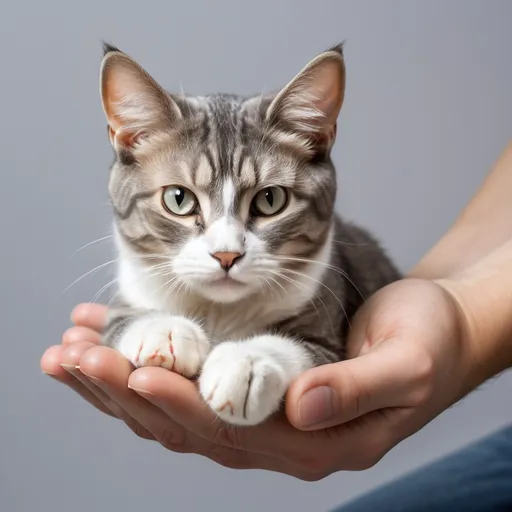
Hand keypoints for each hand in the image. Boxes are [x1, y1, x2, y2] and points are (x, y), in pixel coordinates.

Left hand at [41, 278, 474, 478]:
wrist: (439, 332)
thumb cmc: (428, 343)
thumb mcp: (406, 365)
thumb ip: (356, 389)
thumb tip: (301, 407)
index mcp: (317, 438)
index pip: (233, 427)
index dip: (180, 401)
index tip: (132, 369)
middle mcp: (281, 435)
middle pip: (188, 422)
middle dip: (126, 389)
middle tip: (71, 355)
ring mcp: (264, 417)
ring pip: (176, 408)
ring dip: (120, 379)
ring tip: (69, 349)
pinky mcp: (254, 390)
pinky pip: (189, 384)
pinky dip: (145, 365)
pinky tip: (112, 343)